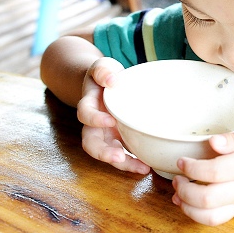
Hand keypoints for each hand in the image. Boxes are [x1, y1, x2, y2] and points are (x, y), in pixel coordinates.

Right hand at [78, 57, 150, 173]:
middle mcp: (94, 124)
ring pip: (108, 153)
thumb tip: (111, 79)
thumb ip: (103, 71)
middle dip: (103, 153)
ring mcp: (106, 134)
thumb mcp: (102, 66)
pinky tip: (148, 166)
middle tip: (119, 157)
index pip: (85, 114)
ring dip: (123, 164)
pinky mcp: (119, 138)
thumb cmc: (105, 74)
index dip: (95, 119)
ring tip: (142, 168)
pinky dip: (134, 161)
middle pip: (91, 143)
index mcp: (89, 105)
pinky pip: (124, 153)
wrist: (107, 83)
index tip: (110, 120)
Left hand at [171, 131, 233, 225]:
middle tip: (178, 177)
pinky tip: (190, 204)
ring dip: (187, 207)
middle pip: (206, 198)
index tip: (182, 161)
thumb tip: (212, 142)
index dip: (191, 168)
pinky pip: (217, 219)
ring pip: (209, 216)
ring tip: (179, 193)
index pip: (213, 172)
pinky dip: (198, 215)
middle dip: (184, 189)